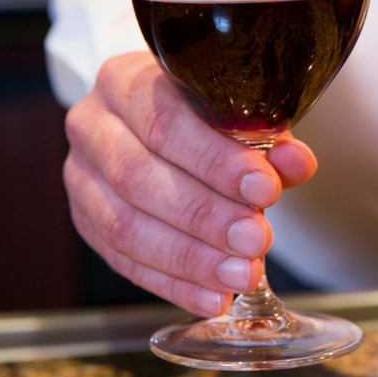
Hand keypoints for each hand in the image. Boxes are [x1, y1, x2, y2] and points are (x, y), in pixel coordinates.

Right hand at [63, 51, 317, 316]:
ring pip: (124, 226)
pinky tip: (213, 297)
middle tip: (256, 240)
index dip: (215, 161)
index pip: (165, 122)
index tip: (264, 189)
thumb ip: (267, 137)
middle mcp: (92, 125)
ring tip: (241, 274)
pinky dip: (173, 284)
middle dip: (205, 215)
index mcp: (124, 80)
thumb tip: (297, 162)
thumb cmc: (201, 110)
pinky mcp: (84, 221)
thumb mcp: (236, 111)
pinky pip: (123, 261)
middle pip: (139, 177)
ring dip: (190, 258)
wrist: (159, 114)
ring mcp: (80, 177)